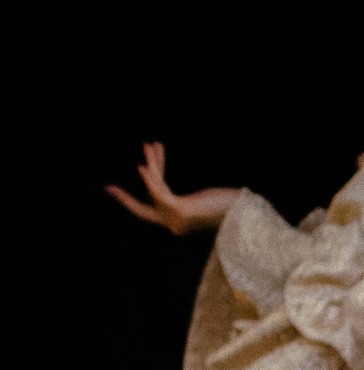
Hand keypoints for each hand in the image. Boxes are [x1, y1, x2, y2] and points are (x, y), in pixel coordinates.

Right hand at [107, 142, 240, 235]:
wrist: (250, 216)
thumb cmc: (237, 208)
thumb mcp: (213, 203)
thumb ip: (198, 202)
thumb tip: (199, 196)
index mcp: (182, 222)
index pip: (155, 212)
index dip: (136, 204)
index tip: (123, 197)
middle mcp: (176, 225)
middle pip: (146, 208)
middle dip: (125, 200)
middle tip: (108, 189)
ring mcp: (178, 220)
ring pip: (156, 189)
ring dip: (154, 164)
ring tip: (150, 145)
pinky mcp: (181, 212)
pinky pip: (160, 193)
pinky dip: (151, 178)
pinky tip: (144, 165)